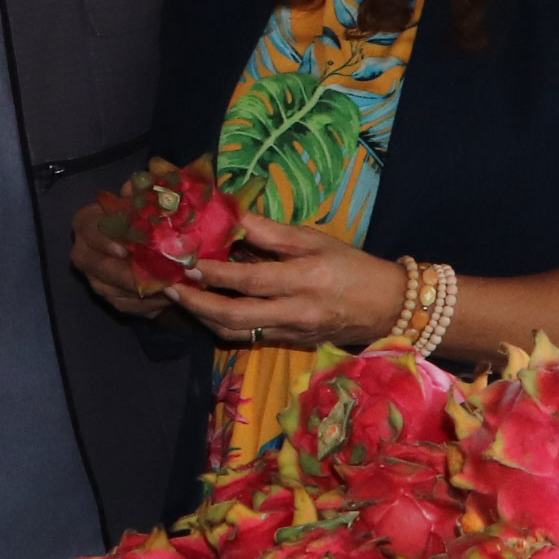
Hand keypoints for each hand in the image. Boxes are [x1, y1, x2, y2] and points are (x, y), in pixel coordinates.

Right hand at [72, 197, 169, 319]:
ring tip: (170, 285)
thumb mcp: (141, 199)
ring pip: (115, 291)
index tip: (124, 250)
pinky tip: (171, 296)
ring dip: (144, 290)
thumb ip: (139, 193)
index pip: (90, 232)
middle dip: (129, 274)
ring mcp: (96, 280)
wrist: (145, 237)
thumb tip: (134, 187)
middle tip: (156, 274)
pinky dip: (150, 304)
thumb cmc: (141, 214)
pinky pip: (129, 306)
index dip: (106, 241)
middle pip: (101, 267)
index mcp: (87, 224)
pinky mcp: (113, 299)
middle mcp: (85, 254)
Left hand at [171, 212, 407, 351]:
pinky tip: (207, 309)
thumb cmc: (351, 265)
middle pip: (236, 316)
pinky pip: (249, 337)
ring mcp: (291, 332)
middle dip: (197, 304)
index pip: (251, 279)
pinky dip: (224, 324)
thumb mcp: (314, 240)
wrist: (388, 307)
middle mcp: (296, 311)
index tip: (185, 261)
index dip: (215, 273)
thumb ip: (271, 232)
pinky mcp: (290, 343)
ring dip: (204, 317)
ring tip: (181, 298)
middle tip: (170, 288)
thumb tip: (232, 214)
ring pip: (237, 333)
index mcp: (305, 279)